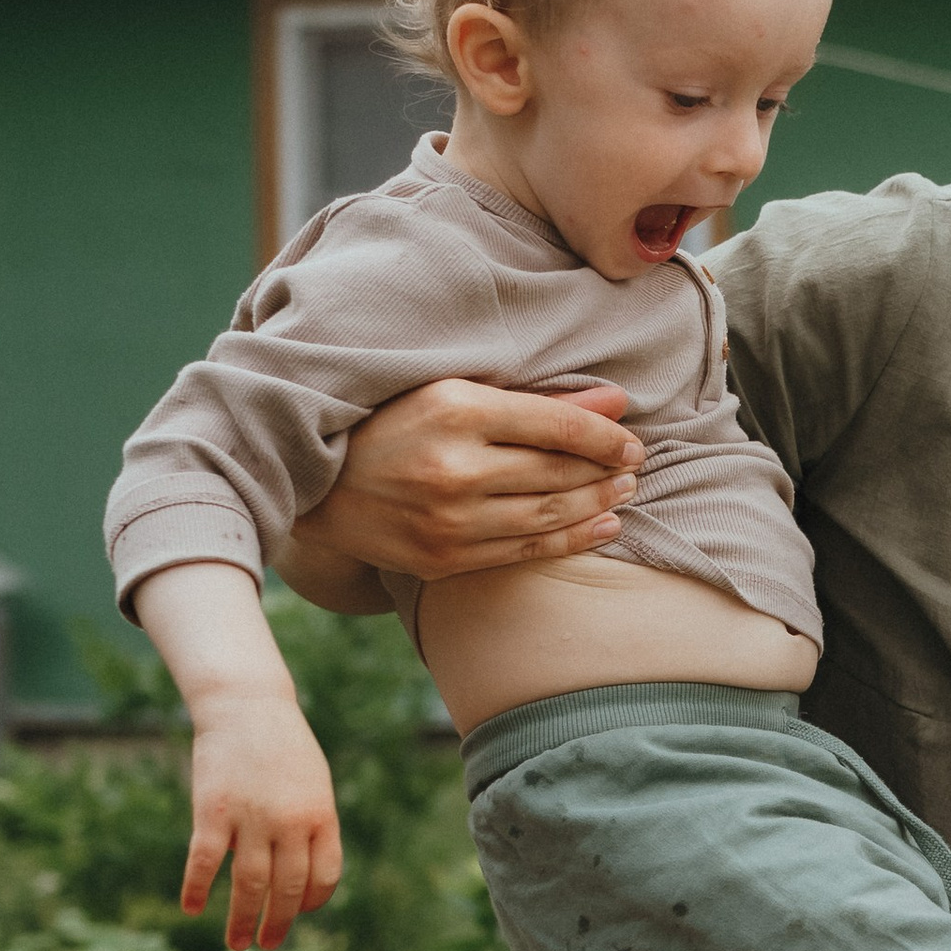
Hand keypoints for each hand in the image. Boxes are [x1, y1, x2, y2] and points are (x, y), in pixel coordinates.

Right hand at [184, 693, 343, 950]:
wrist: (248, 705)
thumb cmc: (283, 748)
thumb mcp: (314, 784)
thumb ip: (314, 827)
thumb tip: (309, 878)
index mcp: (321, 817)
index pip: (325, 877)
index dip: (312, 902)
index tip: (299, 914)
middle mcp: (290, 822)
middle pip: (287, 888)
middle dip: (278, 923)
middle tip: (265, 944)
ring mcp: (251, 818)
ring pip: (248, 884)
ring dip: (242, 919)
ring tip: (237, 944)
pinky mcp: (212, 811)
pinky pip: (204, 862)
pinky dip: (196, 889)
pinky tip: (191, 908)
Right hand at [289, 378, 644, 584]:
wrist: (316, 483)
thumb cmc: (392, 424)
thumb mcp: (454, 391)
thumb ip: (536, 400)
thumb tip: (616, 403)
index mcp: (455, 410)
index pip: (556, 425)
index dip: (606, 436)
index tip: (632, 440)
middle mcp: (454, 468)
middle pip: (556, 472)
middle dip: (606, 471)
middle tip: (634, 466)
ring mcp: (448, 520)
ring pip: (547, 516)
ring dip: (596, 505)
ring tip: (622, 493)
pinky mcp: (442, 559)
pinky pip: (523, 552)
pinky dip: (570, 540)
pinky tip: (600, 526)